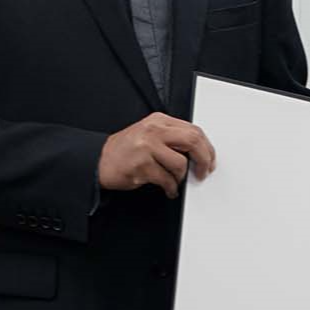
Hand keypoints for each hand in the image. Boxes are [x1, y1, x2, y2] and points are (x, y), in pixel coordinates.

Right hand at [98, 113, 216, 197]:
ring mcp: (147, 147)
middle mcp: (153, 131)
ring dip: (182, 177)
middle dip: (204, 160)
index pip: (193, 130)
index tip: (210, 159)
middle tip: (203, 172)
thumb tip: (198, 151)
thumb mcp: (149, 134)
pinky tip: (168, 189)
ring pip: (180, 163)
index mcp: (159, 121)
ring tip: (176, 181)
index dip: (207, 147)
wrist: (99, 160)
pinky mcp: (142, 165)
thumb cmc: (126, 150)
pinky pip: (167, 179)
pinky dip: (171, 188)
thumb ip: (171, 137)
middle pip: (192, 141)